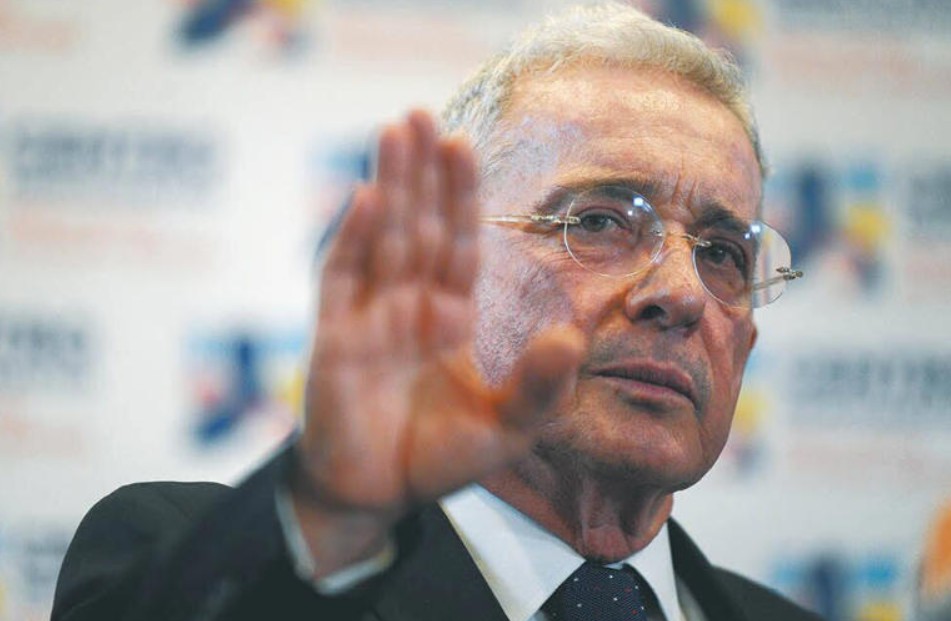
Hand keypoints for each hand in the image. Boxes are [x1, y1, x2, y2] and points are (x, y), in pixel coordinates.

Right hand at [291, 110, 583, 574]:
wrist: (377, 497)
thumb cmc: (440, 459)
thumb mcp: (510, 428)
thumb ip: (542, 386)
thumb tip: (574, 336)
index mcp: (450, 317)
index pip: (459, 243)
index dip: (461, 195)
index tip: (464, 144)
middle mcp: (410, 306)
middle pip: (420, 225)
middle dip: (421, 172)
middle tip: (422, 113)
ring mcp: (369, 316)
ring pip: (382, 237)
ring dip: (389, 185)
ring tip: (395, 130)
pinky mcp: (334, 338)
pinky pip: (342, 281)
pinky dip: (352, 241)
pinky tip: (365, 199)